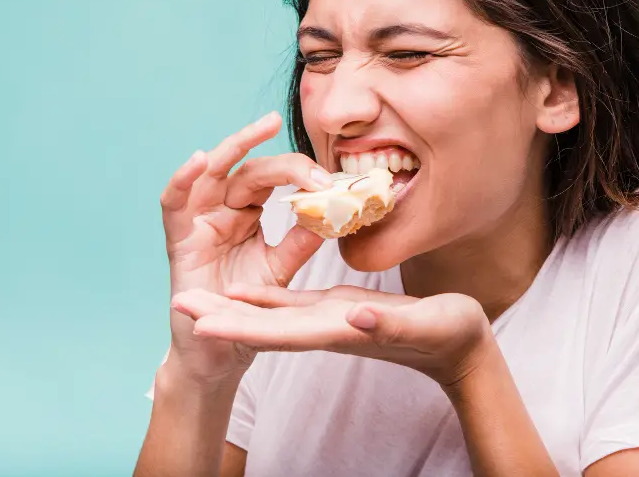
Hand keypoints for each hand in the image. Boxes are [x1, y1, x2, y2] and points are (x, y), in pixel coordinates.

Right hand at [159, 112, 331, 382]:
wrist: (220, 352)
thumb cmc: (247, 309)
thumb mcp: (280, 271)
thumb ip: (300, 243)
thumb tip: (332, 212)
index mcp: (250, 212)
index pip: (274, 179)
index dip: (300, 173)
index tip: (329, 178)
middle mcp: (224, 210)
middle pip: (249, 170)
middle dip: (276, 156)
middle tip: (295, 131)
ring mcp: (200, 222)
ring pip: (212, 173)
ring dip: (233, 147)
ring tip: (260, 129)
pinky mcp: (178, 240)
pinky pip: (174, 203)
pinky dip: (182, 179)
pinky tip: (199, 161)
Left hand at [170, 283, 495, 387]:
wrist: (461, 347)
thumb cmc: (451, 336)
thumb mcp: (425, 326)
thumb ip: (389, 325)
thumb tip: (354, 319)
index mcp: (339, 332)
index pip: (279, 333)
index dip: (238, 328)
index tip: (199, 324)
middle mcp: (325, 330)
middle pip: (262, 326)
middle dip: (220, 318)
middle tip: (177, 305)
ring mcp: (329, 322)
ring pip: (270, 315)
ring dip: (232, 309)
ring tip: (195, 299)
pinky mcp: (337, 311)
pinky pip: (292, 304)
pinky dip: (264, 298)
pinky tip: (244, 290)